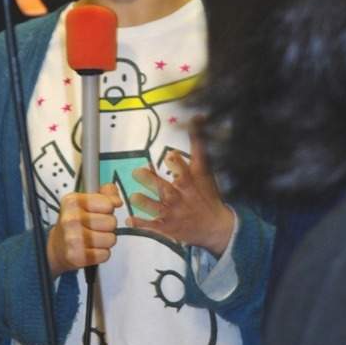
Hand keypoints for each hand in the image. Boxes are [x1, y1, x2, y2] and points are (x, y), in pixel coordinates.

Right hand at [46, 183, 121, 276]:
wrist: (58, 247)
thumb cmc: (74, 223)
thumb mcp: (85, 201)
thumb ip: (106, 194)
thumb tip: (117, 200)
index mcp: (72, 202)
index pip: (108, 204)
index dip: (108, 209)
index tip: (99, 211)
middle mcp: (71, 219)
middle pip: (112, 222)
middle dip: (108, 226)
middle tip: (95, 227)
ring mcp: (73, 239)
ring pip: (111, 239)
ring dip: (106, 240)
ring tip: (93, 238)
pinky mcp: (77, 256)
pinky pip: (105, 254)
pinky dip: (101, 253)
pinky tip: (91, 249)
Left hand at [126, 136, 233, 255]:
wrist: (216, 226)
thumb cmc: (206, 194)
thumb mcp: (204, 169)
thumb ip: (198, 144)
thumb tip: (197, 117)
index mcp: (189, 181)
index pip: (184, 169)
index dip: (177, 163)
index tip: (170, 156)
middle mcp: (180, 196)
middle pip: (165, 187)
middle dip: (151, 180)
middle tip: (138, 172)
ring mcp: (173, 212)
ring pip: (156, 207)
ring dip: (144, 202)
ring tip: (134, 197)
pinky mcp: (168, 227)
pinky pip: (152, 226)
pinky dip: (140, 224)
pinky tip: (129, 220)